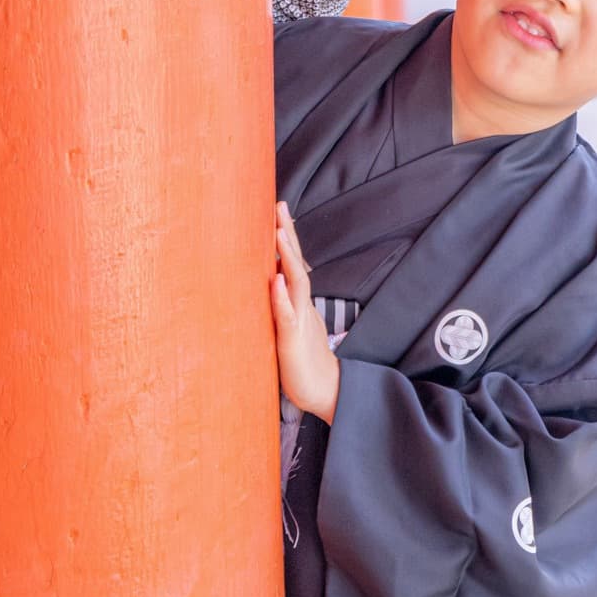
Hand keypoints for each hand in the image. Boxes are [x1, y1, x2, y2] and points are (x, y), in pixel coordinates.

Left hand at [271, 201, 340, 424]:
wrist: (327, 392)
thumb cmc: (303, 363)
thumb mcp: (290, 330)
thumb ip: (282, 309)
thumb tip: (270, 287)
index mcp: (299, 303)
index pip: (293, 264)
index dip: (286, 238)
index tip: (278, 211)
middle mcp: (302, 306)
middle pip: (296, 264)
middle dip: (287, 234)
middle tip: (279, 205)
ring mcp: (300, 321)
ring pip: (295, 284)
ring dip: (287, 257)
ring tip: (278, 232)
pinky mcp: (293, 341)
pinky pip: (288, 317)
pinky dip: (282, 298)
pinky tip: (275, 282)